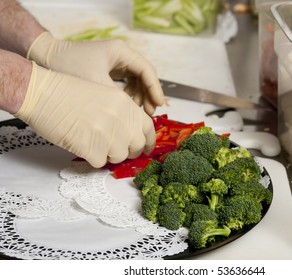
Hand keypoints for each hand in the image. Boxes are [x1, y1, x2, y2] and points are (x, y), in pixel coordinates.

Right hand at [14, 62, 155, 167]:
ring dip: (108, 154)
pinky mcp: (92, 147)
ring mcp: (107, 133)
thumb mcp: (105, 95)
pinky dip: (91, 158)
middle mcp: (121, 118)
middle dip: (129, 151)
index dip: (148, 141)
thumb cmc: (68, 93)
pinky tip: (81, 143)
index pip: (148, 128)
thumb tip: (132, 137)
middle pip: (137, 146)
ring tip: (93, 141)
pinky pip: (100, 162)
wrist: (42, 92)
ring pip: (119, 156)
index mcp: (125, 103)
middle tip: (116, 149)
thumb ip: (122, 114)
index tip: (145, 148)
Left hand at [27, 32, 163, 114]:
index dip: (155, 88)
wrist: (44, 58)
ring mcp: (115, 63)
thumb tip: (134, 116)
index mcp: (121, 52)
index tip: (158, 104)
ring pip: (136, 82)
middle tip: (149, 113)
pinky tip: (125, 108)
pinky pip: (126, 84)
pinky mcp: (109, 70)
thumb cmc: (68, 66)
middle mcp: (121, 55)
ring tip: (137, 113)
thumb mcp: (96, 85)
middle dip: (148, 95)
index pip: (146, 70)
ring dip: (138, 97)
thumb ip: (118, 99)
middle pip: (144, 77)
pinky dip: (128, 96)